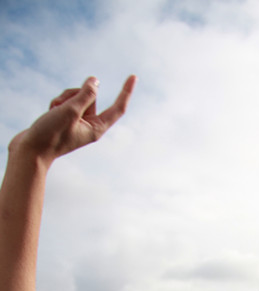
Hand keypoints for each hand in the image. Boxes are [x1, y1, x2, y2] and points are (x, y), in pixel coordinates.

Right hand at [10, 75, 135, 167]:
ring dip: (64, 98)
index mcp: (96, 129)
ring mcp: (78, 122)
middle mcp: (90, 125)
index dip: (125, 92)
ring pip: (77, 96)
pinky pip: (66, 101)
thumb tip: (96, 82)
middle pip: (91, 97)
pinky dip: (57, 103)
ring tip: (54, 111)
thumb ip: (85, 95)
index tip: (134, 76)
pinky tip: (49, 112)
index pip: (117, 108)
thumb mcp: (70, 111)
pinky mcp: (66, 119)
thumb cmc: (50, 135)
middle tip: (64, 108)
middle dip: (75, 94)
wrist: (30, 151)